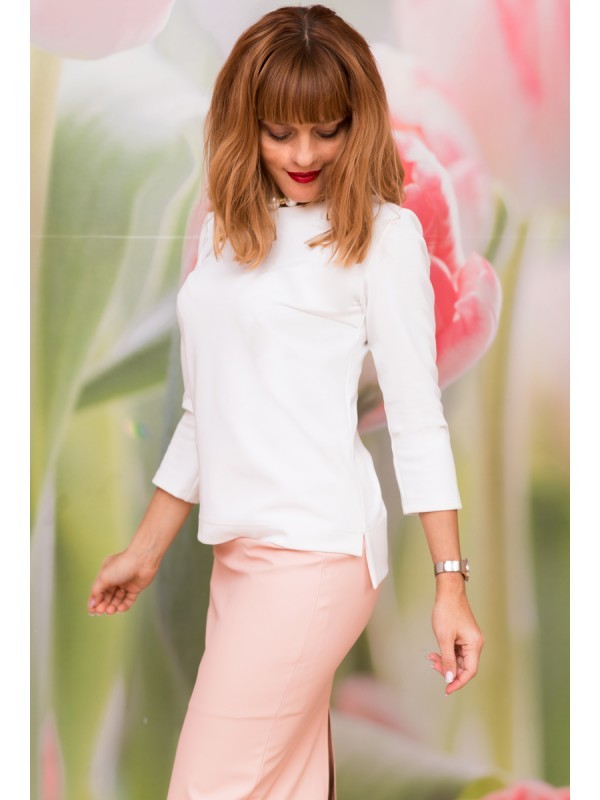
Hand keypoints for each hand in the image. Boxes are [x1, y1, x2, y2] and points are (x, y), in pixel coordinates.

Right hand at [87, 548, 158, 615]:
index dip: (94, 601)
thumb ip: (96, 591)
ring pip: (117, 600)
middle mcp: (115, 579)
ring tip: (110, 611)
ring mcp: (126, 584)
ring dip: (113, 606)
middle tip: (101, 612)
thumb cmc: (122, 564)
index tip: (92, 611)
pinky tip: (120, 608)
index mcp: (106, 574)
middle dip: (104, 605)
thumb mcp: (104, 577)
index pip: (98, 590)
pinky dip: (124, 606)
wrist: (142, 560)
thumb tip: (91, 604)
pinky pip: (128, 600)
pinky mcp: (135, 589)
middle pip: (107, 596)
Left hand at [427, 576, 483, 694]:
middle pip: (464, 667)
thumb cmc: (446, 611)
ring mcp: (470, 640)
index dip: (458, 682)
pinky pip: (456, 652)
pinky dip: (446, 654)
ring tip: (432, 658)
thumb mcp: (444, 638)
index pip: (469, 671)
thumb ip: (447, 659)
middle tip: (433, 665)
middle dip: (448, 669)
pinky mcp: (464, 637)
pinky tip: (435, 653)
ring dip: (445, 661)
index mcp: (474, 645)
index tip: (446, 689)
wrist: (449, 592)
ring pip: (458, 660)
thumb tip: (450, 678)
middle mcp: (475, 644)